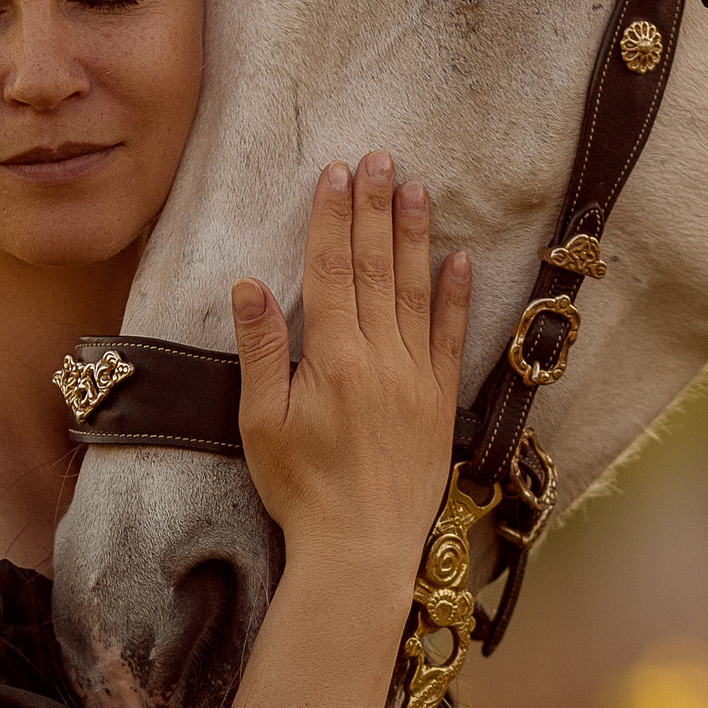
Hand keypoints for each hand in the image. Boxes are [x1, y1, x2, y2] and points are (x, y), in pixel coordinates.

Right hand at [230, 152, 470, 572]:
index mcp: (335, 359)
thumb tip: (248, 283)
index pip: (333, 271)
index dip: (333, 219)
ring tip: (416, 188)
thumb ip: (260, 350)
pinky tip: (460, 259)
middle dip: (375, 210)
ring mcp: (418, 378)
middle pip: (377, 269)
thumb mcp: (262, 423)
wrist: (360, 550)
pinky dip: (457, 297)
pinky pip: (453, 339)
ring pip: (417, 292)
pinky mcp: (442, 403)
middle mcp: (383, 358)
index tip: (335, 173)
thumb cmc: (303, 491)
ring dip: (414, 237)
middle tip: (379, 158)